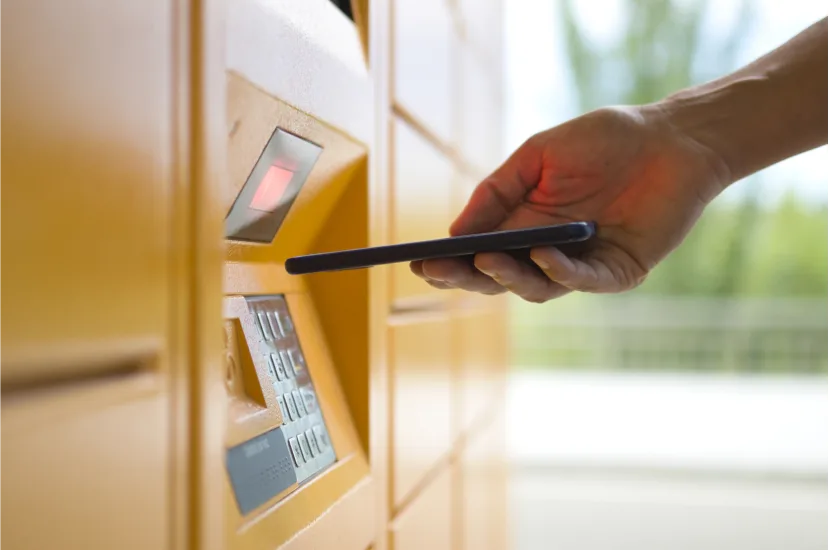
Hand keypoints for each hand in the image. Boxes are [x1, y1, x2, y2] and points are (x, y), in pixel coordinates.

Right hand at [411, 105, 730, 301]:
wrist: (670, 138)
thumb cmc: (605, 141)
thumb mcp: (537, 155)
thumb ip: (498, 191)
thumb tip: (456, 231)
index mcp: (523, 223)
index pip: (478, 252)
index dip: (449, 260)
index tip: (418, 262)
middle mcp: (546, 250)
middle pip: (497, 277)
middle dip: (465, 276)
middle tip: (437, 269)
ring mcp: (580, 264)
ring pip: (534, 287)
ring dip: (507, 276)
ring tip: (486, 257)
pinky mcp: (616, 271)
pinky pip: (582, 281)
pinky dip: (559, 271)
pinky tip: (541, 254)